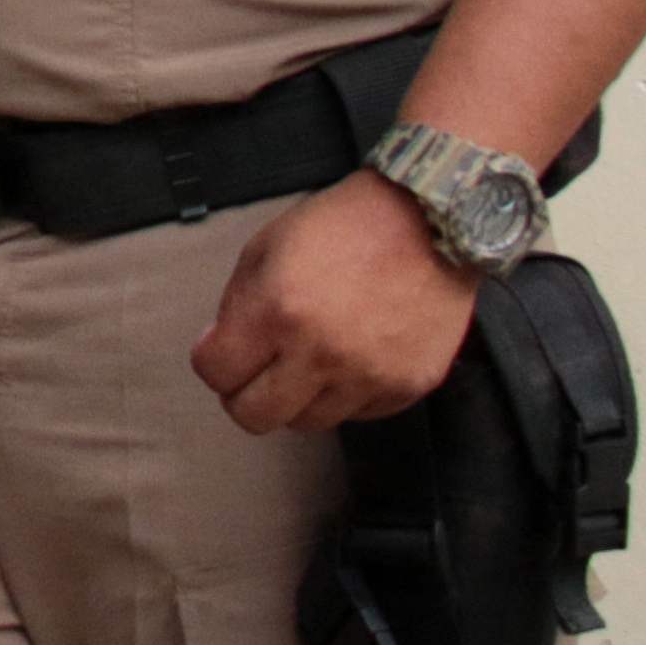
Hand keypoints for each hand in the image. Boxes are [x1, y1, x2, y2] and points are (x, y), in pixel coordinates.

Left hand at [192, 173, 476, 431]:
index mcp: (277, 312)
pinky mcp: (409, 385)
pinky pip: (360, 415)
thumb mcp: (265, 248)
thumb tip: (218, 348)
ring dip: (299, 398)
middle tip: (255, 374)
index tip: (223, 352)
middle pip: (256, 417)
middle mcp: (322, 352)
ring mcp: (369, 374)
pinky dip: (347, 395)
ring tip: (309, 361)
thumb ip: (236, 306)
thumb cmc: (345, 226)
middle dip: (244, 396)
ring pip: (308, 423)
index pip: (216, 373)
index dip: (213, 362)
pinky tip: (351, 359)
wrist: (431, 221)